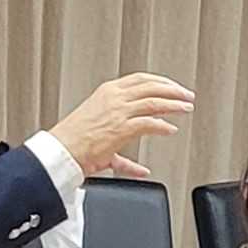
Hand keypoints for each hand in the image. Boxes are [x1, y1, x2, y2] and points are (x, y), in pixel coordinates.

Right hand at [50, 71, 192, 178]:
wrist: (61, 151)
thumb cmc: (74, 143)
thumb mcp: (100, 135)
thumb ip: (123, 150)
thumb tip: (140, 169)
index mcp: (107, 92)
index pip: (140, 79)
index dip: (161, 82)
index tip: (173, 88)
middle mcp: (113, 98)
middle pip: (151, 86)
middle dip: (173, 90)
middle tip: (187, 96)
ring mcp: (118, 111)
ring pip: (154, 101)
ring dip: (174, 104)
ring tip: (186, 108)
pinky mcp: (121, 127)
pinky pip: (149, 122)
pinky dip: (163, 125)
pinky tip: (170, 129)